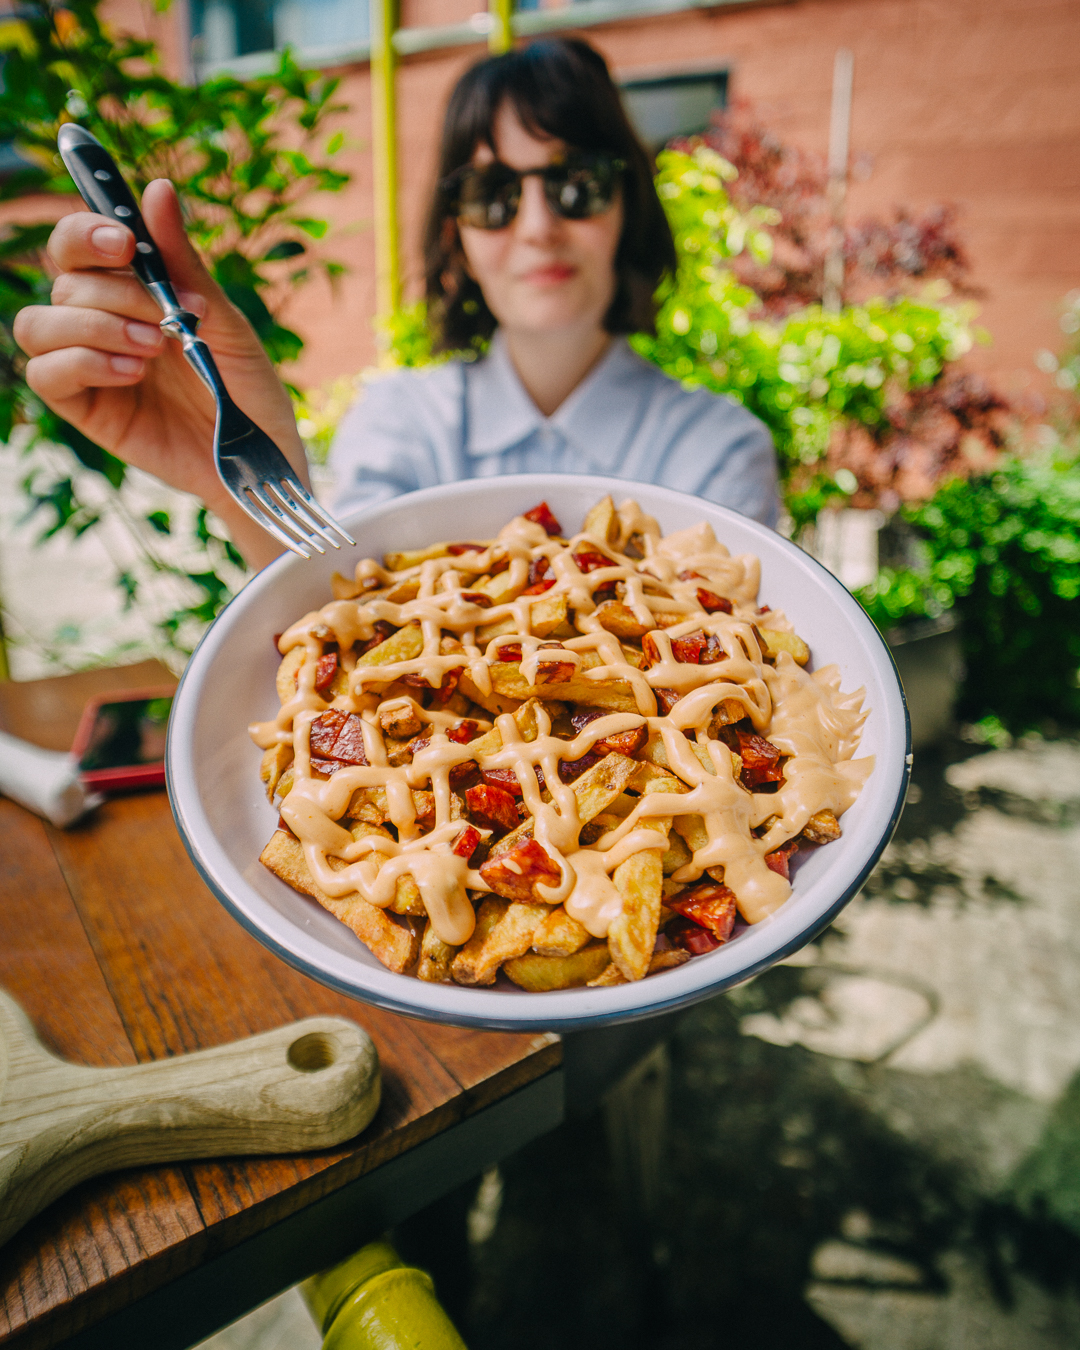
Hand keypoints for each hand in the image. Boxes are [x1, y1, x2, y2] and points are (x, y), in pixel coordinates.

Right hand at [14, 180, 306, 567]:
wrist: (262, 456)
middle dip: (114, 291)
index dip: (88, 230)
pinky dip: (84, 364)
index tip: (126, 239)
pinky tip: (131, 373)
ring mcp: (88, 364)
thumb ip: (184, 262)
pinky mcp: (85, 408)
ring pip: (38, 324)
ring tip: (151, 348)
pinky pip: (46, 374)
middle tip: (166, 318)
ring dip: (92, 327)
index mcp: (133, 290)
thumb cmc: (247, 388)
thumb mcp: (225, 321)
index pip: (80, 243)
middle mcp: (101, 320)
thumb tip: (158, 189)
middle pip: (63, 279)